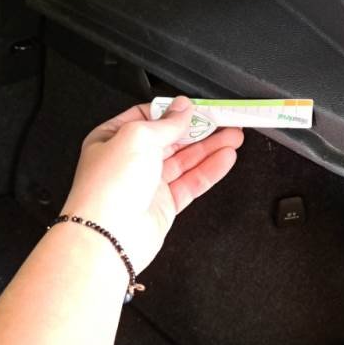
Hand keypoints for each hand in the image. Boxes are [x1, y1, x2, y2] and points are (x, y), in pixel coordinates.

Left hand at [61, 96, 242, 271]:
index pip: (151, 117)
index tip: (200, 107)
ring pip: (185, 160)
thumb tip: (183, 108)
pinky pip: (191, 182)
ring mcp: (147, 183)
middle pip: (172, 138)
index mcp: (114, 137)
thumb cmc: (108, 187)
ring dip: (211, 147)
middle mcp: (130, 160)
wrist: (108, 236)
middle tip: (225, 121)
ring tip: (234, 137)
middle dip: (200, 130)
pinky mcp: (163, 204)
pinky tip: (225, 159)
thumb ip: (166, 122)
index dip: (176, 112)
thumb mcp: (138, 137)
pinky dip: (210, 170)